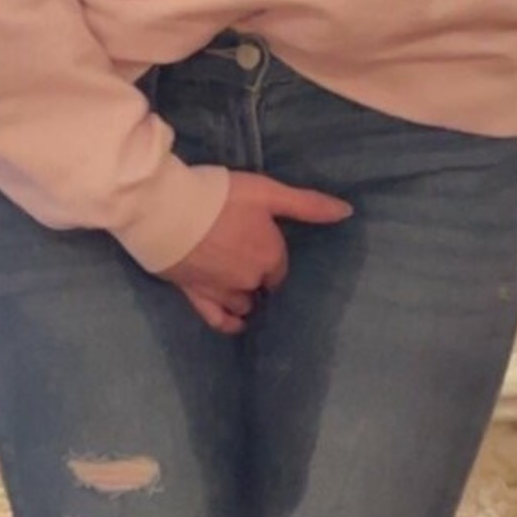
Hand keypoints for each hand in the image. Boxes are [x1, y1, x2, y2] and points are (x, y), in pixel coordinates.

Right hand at [161, 171, 352, 333]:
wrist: (169, 211)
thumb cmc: (220, 197)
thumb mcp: (267, 192)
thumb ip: (307, 205)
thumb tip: (347, 212)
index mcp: (270, 257)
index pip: (279, 269)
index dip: (272, 258)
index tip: (262, 246)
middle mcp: (251, 281)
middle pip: (262, 286)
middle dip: (258, 278)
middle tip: (246, 260)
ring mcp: (224, 293)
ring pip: (243, 304)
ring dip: (245, 298)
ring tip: (240, 288)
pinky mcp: (197, 297)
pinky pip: (218, 320)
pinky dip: (229, 323)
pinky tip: (237, 324)